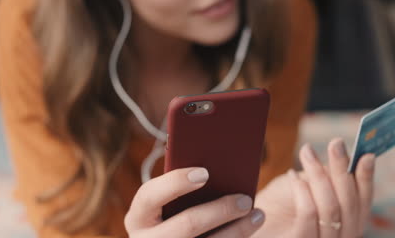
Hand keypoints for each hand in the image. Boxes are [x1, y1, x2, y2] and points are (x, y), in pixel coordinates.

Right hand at [124, 167, 265, 237]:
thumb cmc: (168, 215)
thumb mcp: (163, 203)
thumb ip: (177, 185)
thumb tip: (209, 164)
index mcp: (138, 216)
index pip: (150, 195)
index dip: (176, 182)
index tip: (205, 173)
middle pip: (187, 225)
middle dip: (219, 210)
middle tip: (245, 199)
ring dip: (237, 230)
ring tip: (257, 214)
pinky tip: (250, 227)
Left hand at [253, 138, 375, 237]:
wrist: (247, 219)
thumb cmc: (278, 203)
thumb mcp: (306, 186)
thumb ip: (326, 178)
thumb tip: (345, 155)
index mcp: (346, 225)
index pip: (362, 202)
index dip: (366, 179)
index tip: (366, 155)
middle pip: (349, 204)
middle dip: (343, 169)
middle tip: (336, 143)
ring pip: (331, 208)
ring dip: (319, 173)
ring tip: (307, 151)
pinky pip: (308, 215)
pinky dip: (302, 191)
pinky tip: (292, 176)